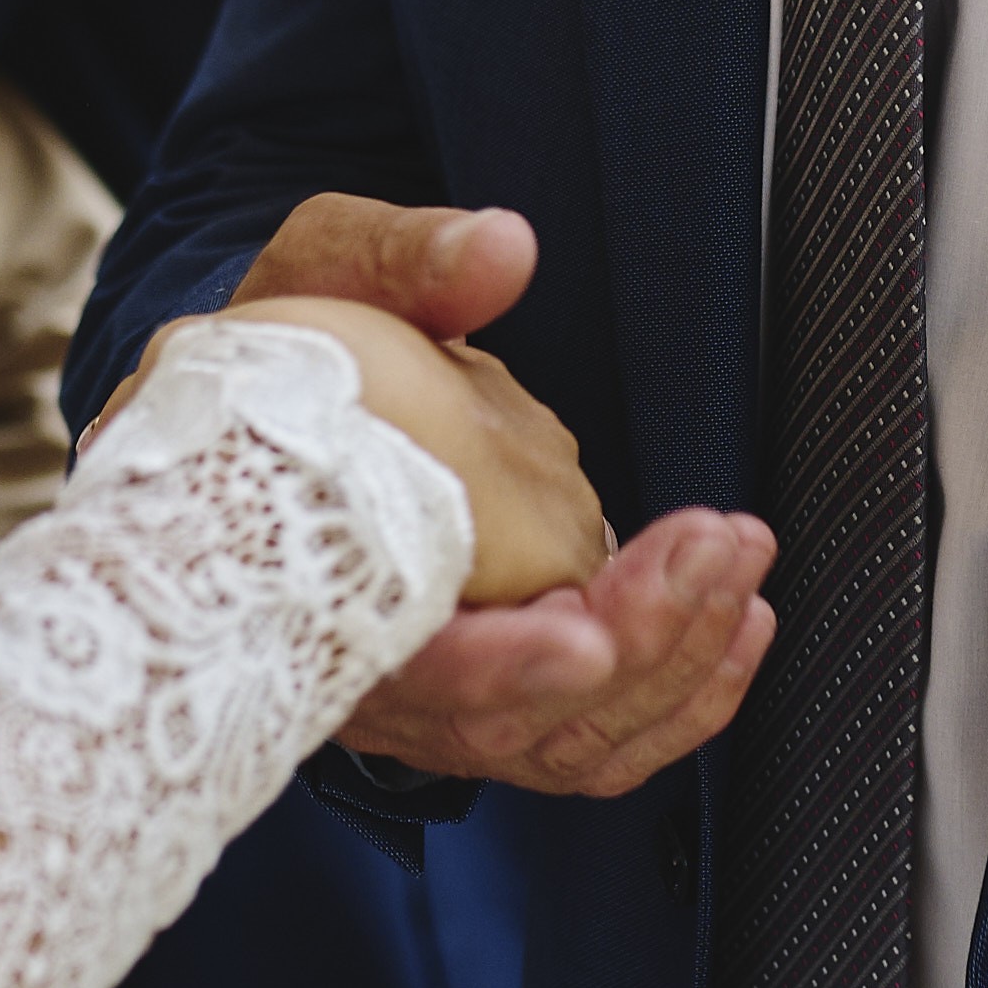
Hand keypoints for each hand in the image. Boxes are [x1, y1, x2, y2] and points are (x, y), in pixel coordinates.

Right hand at [211, 192, 773, 797]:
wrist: (251, 421)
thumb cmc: (278, 360)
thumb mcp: (316, 275)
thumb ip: (401, 259)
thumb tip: (499, 248)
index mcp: (306, 585)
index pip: (407, 669)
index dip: (500, 667)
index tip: (585, 634)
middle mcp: (370, 674)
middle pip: (513, 719)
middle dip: (637, 639)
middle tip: (711, 544)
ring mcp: (437, 699)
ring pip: (567, 739)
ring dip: (674, 663)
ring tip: (736, 565)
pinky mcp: (497, 694)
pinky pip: (589, 737)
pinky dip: (679, 699)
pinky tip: (734, 626)